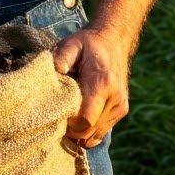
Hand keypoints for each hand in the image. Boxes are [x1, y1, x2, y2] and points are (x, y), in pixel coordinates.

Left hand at [52, 25, 130, 147]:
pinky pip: (102, 131)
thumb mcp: (71, 44)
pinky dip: (89, 131)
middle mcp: (115, 98)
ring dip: (79, 131)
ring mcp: (120, 106)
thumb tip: (52, 74)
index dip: (68, 123)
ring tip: (67, 116)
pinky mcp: (121, 110)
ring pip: (95, 134)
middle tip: (57, 118)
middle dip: (71, 130)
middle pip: (88, 130)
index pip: (84, 119)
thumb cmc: (88, 44)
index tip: (55, 113)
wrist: (115, 41)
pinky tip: (78, 120)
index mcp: (102, 83)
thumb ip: (60, 58)